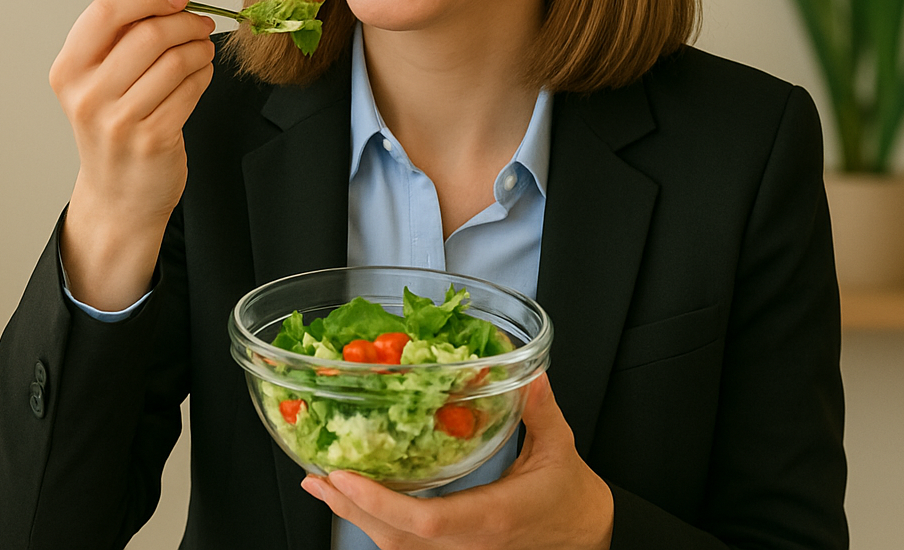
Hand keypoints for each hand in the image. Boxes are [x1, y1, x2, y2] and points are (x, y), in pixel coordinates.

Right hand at [51, 0, 215, 309]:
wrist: (119, 194)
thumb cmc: (115, 121)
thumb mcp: (107, 67)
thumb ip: (123, 12)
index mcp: (69, 68)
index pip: (107, 11)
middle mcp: (87, 94)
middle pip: (150, 34)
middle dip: (186, 22)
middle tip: (201, 24)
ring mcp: (118, 120)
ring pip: (177, 61)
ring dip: (201, 49)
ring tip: (202, 51)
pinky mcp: (152, 138)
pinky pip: (192, 90)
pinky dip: (204, 77)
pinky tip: (201, 77)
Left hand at [301, 373, 613, 549]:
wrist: (587, 537)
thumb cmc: (569, 494)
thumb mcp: (559, 446)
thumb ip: (539, 408)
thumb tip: (529, 372)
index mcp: (492, 518)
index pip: (426, 521)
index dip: (380, 503)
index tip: (345, 477)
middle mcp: (469, 546)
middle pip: (396, 540)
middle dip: (351, 509)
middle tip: (317, 477)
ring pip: (397, 549)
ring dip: (356, 517)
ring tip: (324, 486)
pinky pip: (410, 548)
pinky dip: (378, 524)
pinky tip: (360, 501)